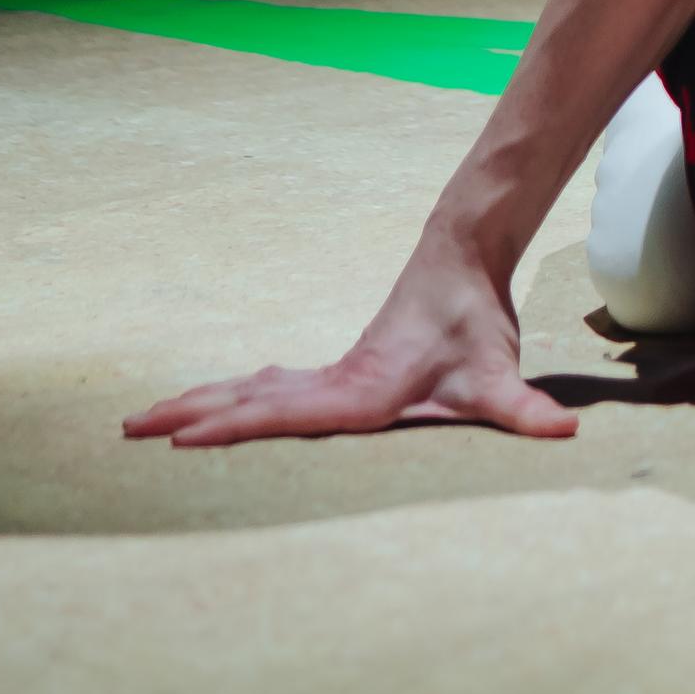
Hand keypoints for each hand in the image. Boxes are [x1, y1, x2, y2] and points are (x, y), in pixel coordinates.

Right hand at [125, 217, 573, 450]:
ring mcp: (329, 373)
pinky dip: (233, 396)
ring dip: (200, 403)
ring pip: (251, 389)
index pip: (283, 414)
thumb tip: (566, 435)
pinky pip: (270, 387)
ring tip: (143, 420)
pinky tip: (214, 404)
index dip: (233, 427)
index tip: (181, 436)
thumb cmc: (473, 321)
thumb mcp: (498, 375)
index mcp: (356, 391)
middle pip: (247, 399)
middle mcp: (332, 381)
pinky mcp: (336, 370)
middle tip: (127, 429)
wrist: (462, 257)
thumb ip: (525, 410)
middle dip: (188, 414)